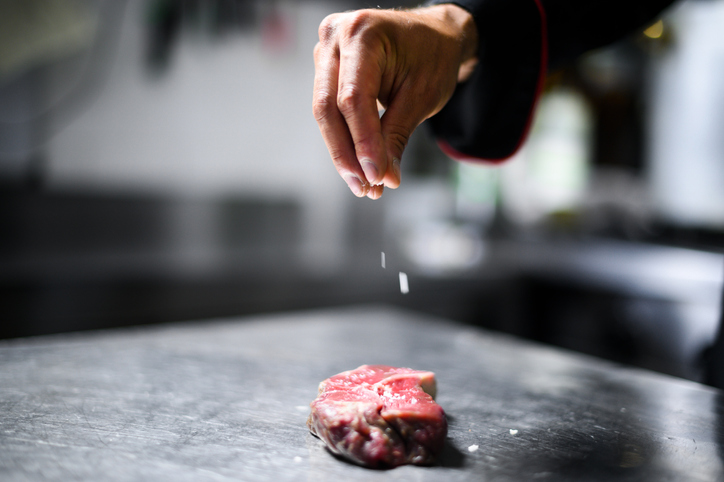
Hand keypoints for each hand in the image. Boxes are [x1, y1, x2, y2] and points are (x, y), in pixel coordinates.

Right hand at [313, 5, 477, 198]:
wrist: (434, 35)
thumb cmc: (433, 56)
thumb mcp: (422, 96)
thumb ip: (397, 135)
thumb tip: (384, 178)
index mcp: (363, 33)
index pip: (354, 98)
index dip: (363, 142)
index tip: (376, 176)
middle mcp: (335, 37)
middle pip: (329, 107)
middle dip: (347, 153)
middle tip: (365, 188)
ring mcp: (326, 52)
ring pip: (325, 113)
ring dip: (344, 153)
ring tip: (364, 185)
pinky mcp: (326, 69)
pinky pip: (329, 111)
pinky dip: (345, 141)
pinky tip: (359, 168)